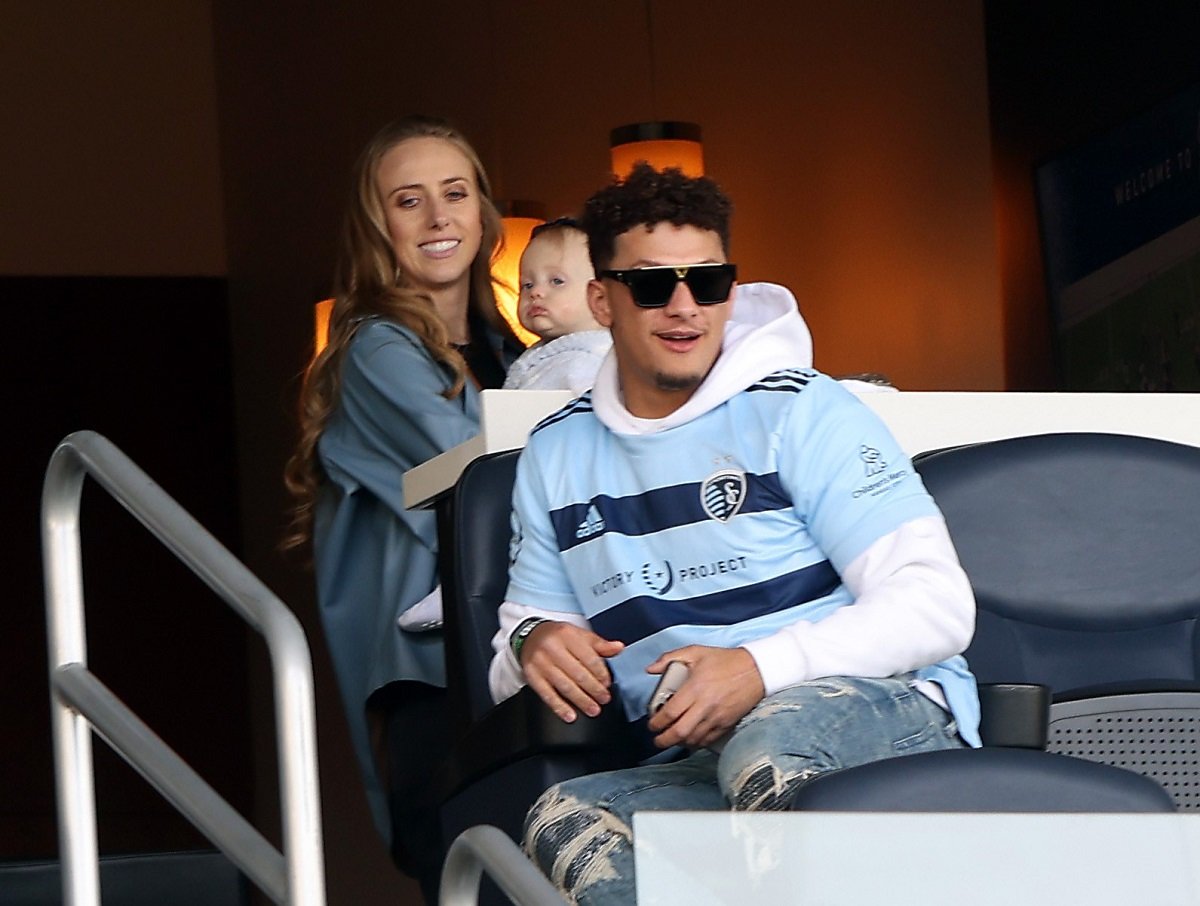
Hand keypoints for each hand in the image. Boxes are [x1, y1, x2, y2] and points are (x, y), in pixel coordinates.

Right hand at [520, 621, 624, 722]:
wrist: (529, 636)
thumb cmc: (558, 637)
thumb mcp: (579, 635)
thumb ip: (600, 644)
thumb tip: (619, 648)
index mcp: (567, 635)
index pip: (588, 657)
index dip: (600, 673)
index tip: (607, 683)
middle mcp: (552, 648)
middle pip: (577, 673)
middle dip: (593, 689)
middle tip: (604, 699)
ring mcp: (541, 663)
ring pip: (564, 685)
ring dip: (580, 700)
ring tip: (592, 709)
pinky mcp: (532, 676)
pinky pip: (546, 694)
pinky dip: (559, 707)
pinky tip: (570, 715)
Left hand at [645, 646, 764, 748]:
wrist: (756, 669)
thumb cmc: (726, 661)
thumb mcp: (696, 651)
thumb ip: (669, 658)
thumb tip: (650, 669)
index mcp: (694, 688)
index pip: (670, 712)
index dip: (656, 722)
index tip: (651, 724)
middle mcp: (704, 705)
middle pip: (679, 732)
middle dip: (664, 740)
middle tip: (657, 739)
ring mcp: (717, 717)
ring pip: (693, 739)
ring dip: (679, 742)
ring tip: (672, 739)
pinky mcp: (727, 724)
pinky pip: (708, 740)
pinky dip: (696, 743)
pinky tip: (690, 739)